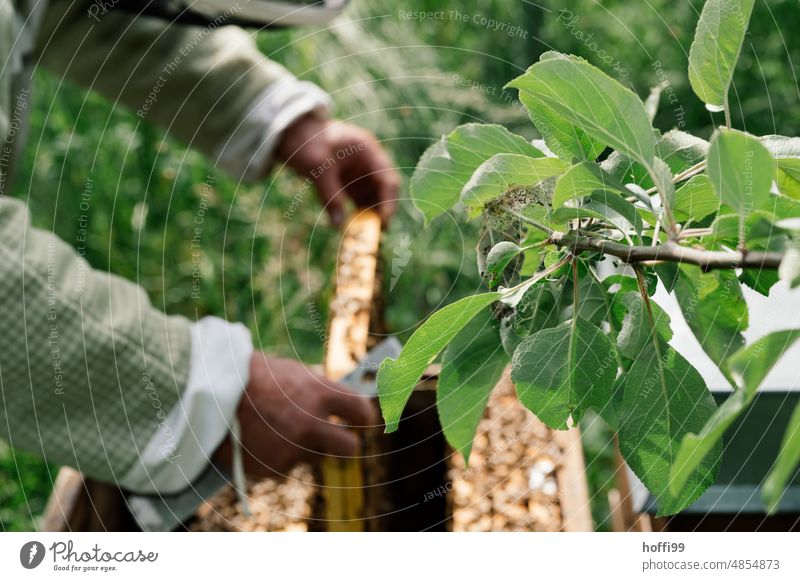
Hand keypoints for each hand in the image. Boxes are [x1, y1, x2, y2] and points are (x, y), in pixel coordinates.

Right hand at [214, 353, 376, 477]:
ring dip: (304, 449)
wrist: (207, 392)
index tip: (361, 421)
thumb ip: (318, 390)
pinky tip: (260, 440)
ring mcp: (292, 448)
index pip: (362, 411)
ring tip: (279, 430)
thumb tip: (343, 405)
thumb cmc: (250, 376)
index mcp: (319, 391)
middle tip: (338, 440)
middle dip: (347, 445)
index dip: (364, 418)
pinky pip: (286, 468)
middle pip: (350, 448)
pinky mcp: (274, 468)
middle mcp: (311, 422)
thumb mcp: (291, 373)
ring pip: (315, 458)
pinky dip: (277, 459)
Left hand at [275, 115, 399, 227]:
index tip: (383, 222)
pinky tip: (350, 226)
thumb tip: (339, 225)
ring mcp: (357, 171)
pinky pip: (357, 199)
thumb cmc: (304, 142)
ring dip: (368, 214)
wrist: (288, 132)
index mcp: (367, 151)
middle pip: (383, 190)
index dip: (389, 202)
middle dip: (380, 210)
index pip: (387, 179)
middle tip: (374, 232)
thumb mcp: (316, 169)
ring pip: (371, 197)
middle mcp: (367, 162)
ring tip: (361, 232)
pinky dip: (356, 212)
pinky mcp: (346, 180)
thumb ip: (330, 196)